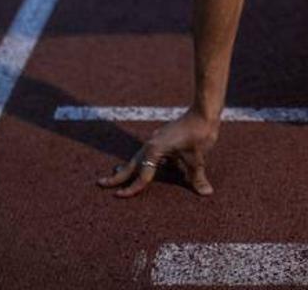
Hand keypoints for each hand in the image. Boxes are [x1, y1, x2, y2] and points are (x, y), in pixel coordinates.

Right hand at [97, 110, 218, 197]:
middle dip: (117, 176)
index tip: (120, 196)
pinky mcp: (163, 138)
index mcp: (155, 150)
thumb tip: (207, 192)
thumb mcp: (198, 158)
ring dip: (129, 168)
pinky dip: (146, 162)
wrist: (204, 111)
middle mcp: (152, 144)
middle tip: (100, 183)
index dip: (132, 188)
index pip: (142, 175)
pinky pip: (151, 154)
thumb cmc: (199, 133)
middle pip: (131, 164)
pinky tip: (149, 167)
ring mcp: (157, 140)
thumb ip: (197, 177)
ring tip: (116, 175)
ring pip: (139, 158)